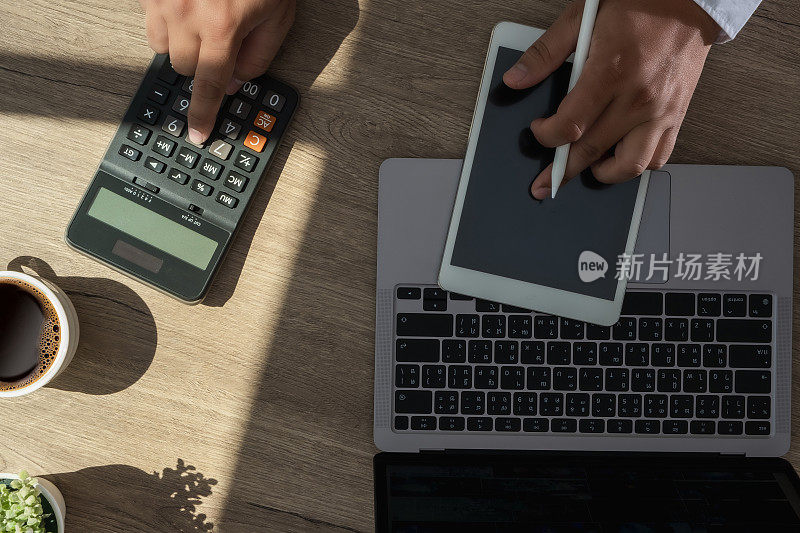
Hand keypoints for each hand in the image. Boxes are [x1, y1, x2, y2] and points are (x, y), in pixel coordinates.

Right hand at [140, 0, 294, 143]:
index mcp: (222, 27)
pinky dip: (166, 15)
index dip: (202, 114)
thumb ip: (259, 55)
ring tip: (202, 17)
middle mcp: (186, 14)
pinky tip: (187, 1)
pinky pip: (149, 15)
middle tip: (219, 42)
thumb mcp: (278, 15)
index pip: (208, 86)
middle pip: (183, 68)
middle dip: (202, 64)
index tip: (197, 132)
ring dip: (181, 41)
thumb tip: (235, 81)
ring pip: (160, 44)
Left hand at [504, 0, 718, 198]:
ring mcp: (661, 110)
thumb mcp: (583, 18)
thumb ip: (545, 53)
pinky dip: (637, 165)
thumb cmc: (640, 3)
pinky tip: (619, 156)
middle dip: (562, 171)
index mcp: (611, 72)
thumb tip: (516, 79)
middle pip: (592, 151)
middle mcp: (638, 97)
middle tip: (547, 182)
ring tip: (587, 169)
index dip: (547, 137)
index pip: (571, 126)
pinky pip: (658, 156)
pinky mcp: (677, 114)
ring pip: (630, 165)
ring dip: (603, 174)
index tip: (539, 131)